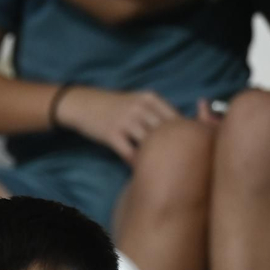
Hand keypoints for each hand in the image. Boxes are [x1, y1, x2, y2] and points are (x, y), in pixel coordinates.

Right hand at [56, 86, 179, 163]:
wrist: (83, 104)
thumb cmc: (113, 106)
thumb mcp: (136, 100)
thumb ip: (155, 111)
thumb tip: (177, 129)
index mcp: (150, 99)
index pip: (175, 117)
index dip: (183, 134)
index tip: (186, 148)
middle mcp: (140, 108)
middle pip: (164, 131)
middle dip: (172, 148)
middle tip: (176, 163)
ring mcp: (125, 121)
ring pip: (148, 143)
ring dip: (154, 158)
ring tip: (161, 170)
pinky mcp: (112, 134)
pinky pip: (129, 152)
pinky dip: (136, 162)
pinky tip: (140, 169)